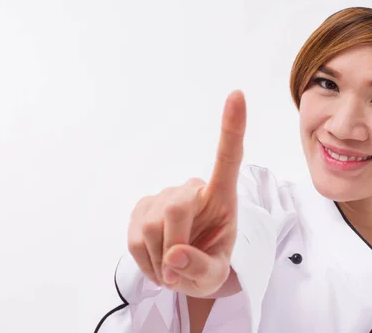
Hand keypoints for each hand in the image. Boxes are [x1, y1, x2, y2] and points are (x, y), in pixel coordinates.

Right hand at [128, 90, 245, 297]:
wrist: (186, 271)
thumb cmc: (209, 263)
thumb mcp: (214, 276)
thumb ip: (201, 268)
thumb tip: (174, 256)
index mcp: (222, 196)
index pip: (228, 158)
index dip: (232, 127)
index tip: (237, 95)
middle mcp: (192, 189)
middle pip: (176, 209)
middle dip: (174, 245)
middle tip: (179, 272)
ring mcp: (163, 196)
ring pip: (150, 227)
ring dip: (159, 259)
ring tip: (172, 268)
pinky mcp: (141, 207)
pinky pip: (134, 238)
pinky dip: (145, 261)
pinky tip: (157, 263)